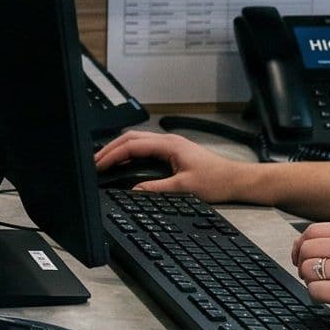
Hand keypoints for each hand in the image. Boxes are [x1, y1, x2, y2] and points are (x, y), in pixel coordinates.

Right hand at [92, 129, 258, 201]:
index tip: (99, 164)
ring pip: (137, 141)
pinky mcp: (172, 152)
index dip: (112, 154)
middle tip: (94, 161)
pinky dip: (130, 153)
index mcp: (168, 145)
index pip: (132, 145)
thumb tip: (133, 191)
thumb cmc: (216, 180)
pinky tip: (124, 162)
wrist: (235, 180)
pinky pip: (144, 147)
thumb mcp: (184, 188)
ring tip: (104, 161)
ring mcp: (170, 145)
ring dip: (119, 149)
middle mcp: (168, 141)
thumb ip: (156, 189)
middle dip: (110, 148)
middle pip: (131, 138)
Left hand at [289, 221, 329, 329]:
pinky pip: (315, 291)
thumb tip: (301, 246)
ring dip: (311, 283)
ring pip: (307, 270)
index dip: (301, 246)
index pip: (313, 231)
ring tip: (329, 290)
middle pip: (306, 249)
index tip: (301, 259)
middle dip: (304, 266)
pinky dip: (319, 298)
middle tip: (315, 279)